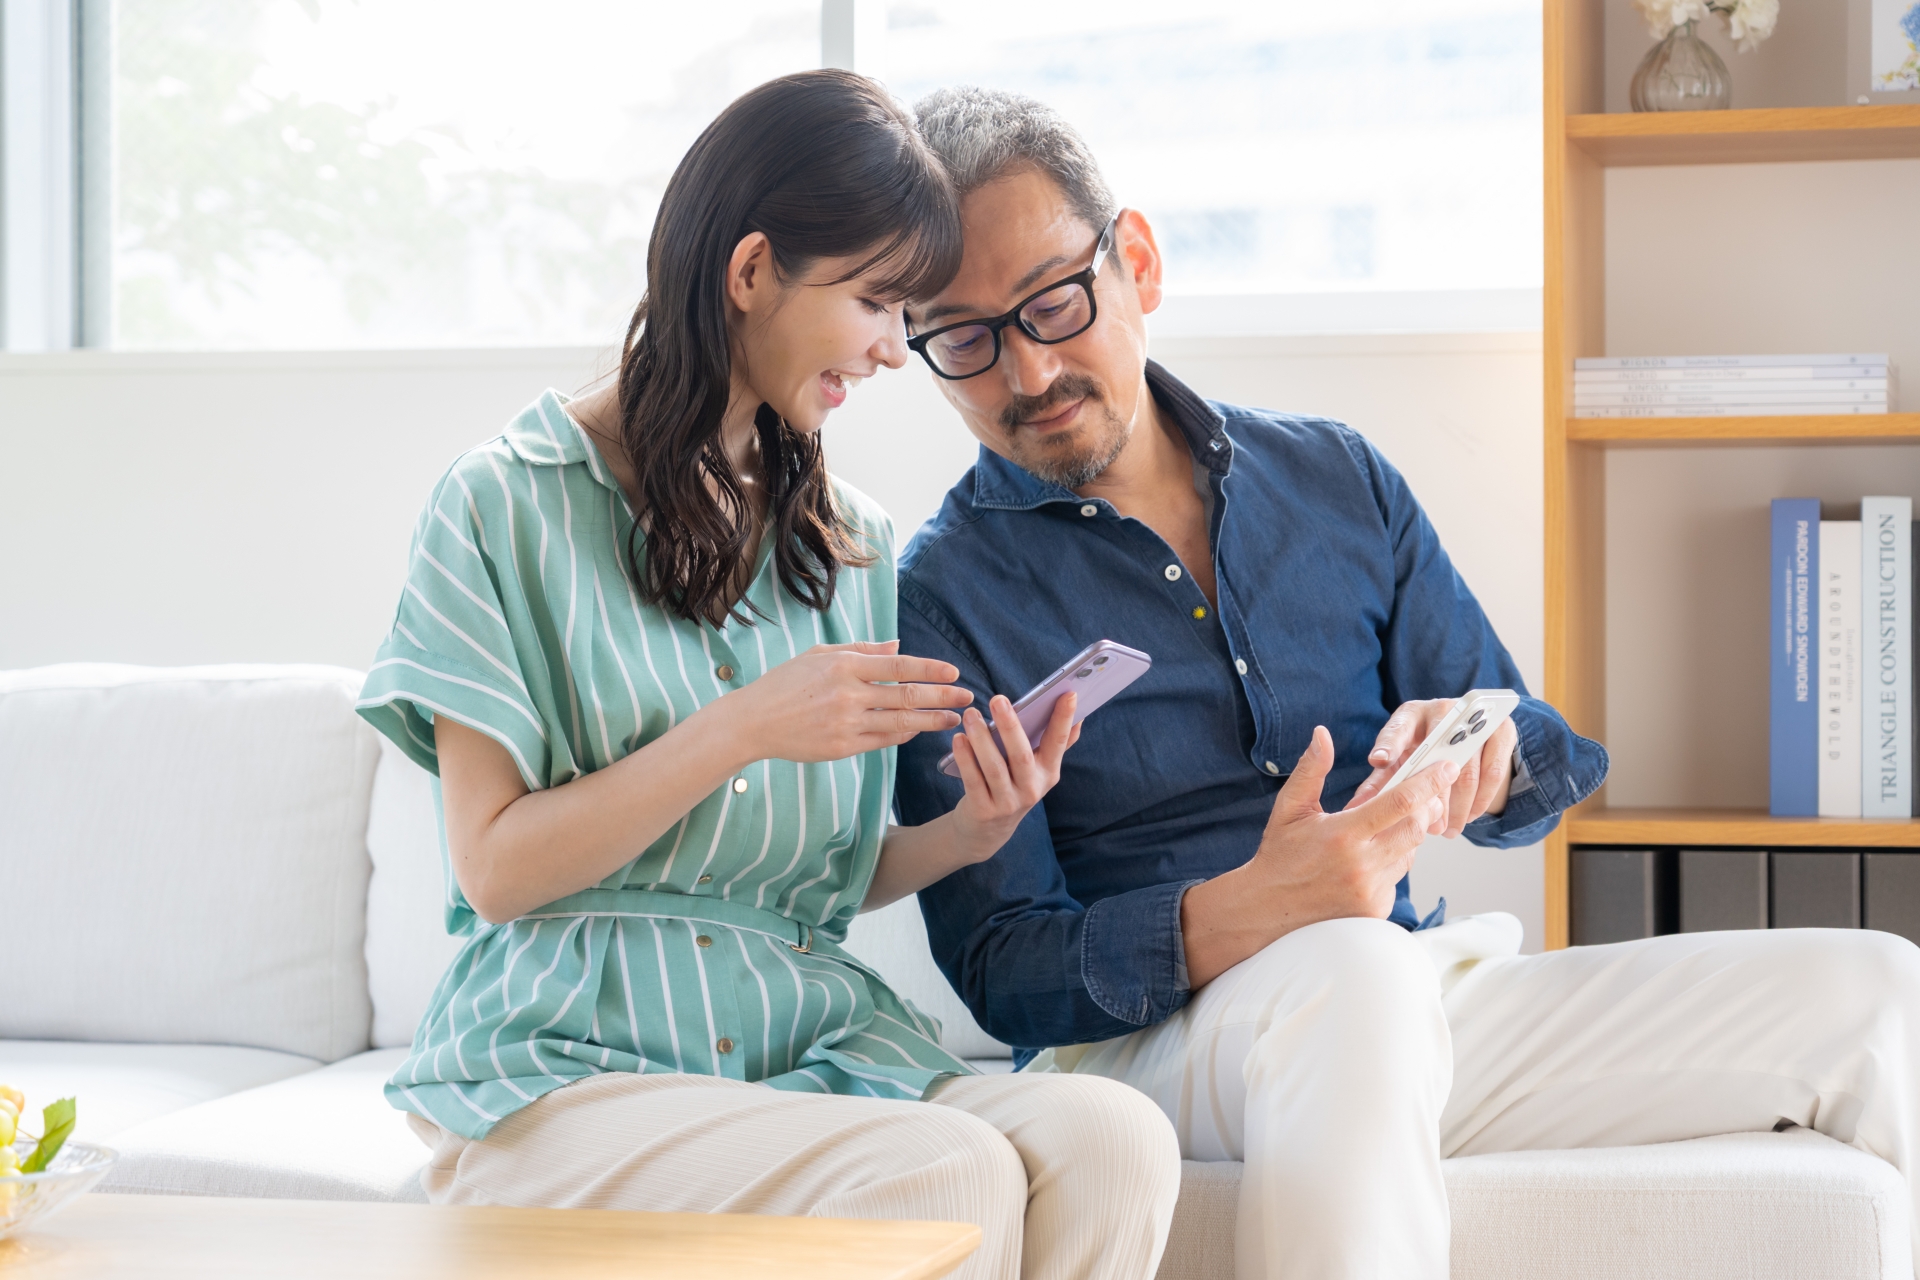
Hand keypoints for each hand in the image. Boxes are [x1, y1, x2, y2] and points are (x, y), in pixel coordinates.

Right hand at [706, 640, 971, 766]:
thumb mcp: (819, 655)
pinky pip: (883, 741)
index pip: (899, 665)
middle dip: (943, 696)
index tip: (954, 672)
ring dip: (932, 721)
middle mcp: (848, 693)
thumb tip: (898, 645)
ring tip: (954, 720)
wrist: (754, 721)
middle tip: (967, 697)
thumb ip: (861, 650)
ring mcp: (846, 723)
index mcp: (844, 664)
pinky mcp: (842, 747)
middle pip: (907, 696)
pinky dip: (905, 735)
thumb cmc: (786, 683)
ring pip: (900, 722)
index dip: (930, 669)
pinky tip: (920, 732)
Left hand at [946, 692, 1081, 864]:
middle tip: (998, 699)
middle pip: (1021, 755)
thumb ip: (1055, 744)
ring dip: (982, 739)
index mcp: (1048, 773)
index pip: (1058, 743)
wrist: (987, 831)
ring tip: (971, 714)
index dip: (1064, 720)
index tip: (1069, 694)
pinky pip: (973, 780)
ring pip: (994, 767)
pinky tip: (959, 739)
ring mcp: (1008, 803)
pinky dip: (965, 758)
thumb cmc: (1012, 786)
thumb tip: (1078, 716)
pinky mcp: (983, 810)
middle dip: (1011, 726)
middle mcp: (1031, 790)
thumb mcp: (1037, 770)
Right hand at [1252, 726, 1460, 922]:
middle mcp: (1362, 865)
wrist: (1268, 909)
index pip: (1400, 802)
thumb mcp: (1289, 809)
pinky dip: (1393, 860)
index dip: (1428, 781)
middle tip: (1426, 795)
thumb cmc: (1280, 856)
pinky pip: (1398, 876)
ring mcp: (1371, 890)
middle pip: (1416, 827)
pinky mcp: (1376, 908)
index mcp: (1343, 834)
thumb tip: (1322, 735)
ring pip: (1410, 852)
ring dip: (1407, 834)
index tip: (1446, 767)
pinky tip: (1371, 857)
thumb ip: (1311, 770)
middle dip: (1426, 807)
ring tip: (1387, 825)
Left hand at [1345, 698, 1516, 837]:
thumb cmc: (1423, 751)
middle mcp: (1442, 710)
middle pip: (1437, 754)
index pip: (1397, 727)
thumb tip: (1355, 808)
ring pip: (1467, 767)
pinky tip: (1471, 816)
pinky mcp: (1503, 730)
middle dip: (1432, 794)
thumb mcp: (1400, 762)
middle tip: (1428, 826)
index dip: (1389, 744)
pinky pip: (1493, 771)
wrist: (1467, 736)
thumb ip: (1379, 782)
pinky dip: (1481, 799)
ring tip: (1448, 830)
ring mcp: (1475, 718)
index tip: (1379, 760)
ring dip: (1458, 805)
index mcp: (1410, 714)